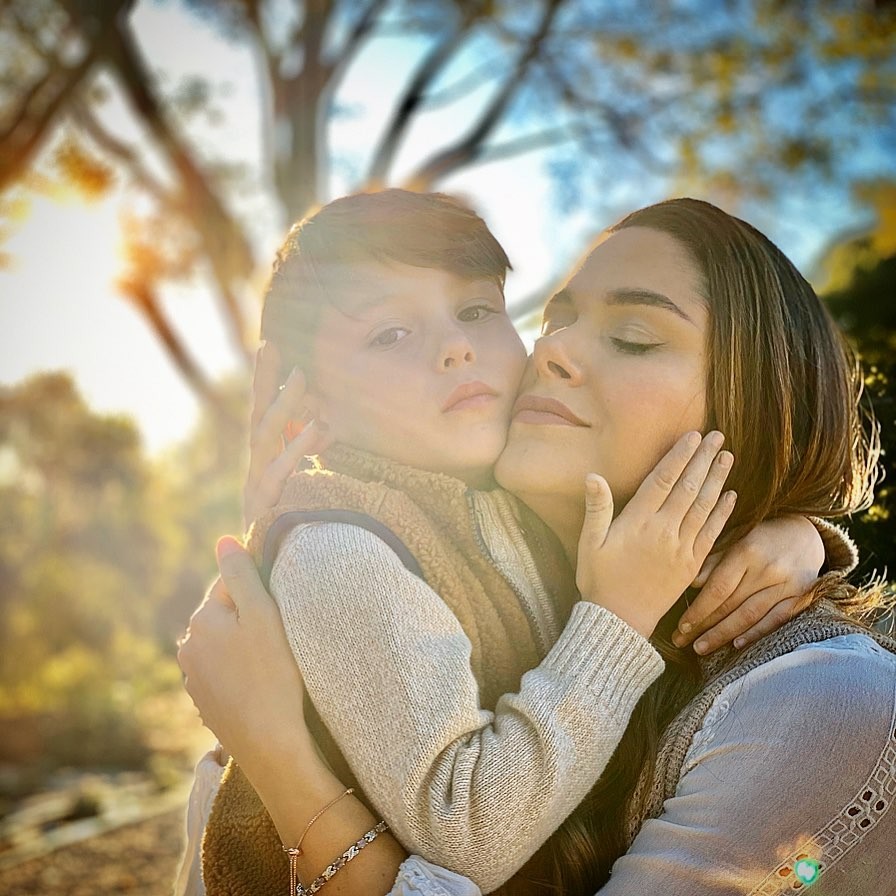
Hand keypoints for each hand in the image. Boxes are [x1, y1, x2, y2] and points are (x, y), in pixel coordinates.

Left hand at [177, 537, 309, 766]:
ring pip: (224, 646)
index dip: (259, 593)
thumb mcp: (263, 614)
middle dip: (249, 620)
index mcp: (201, 620)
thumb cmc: (273, 673)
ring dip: (243, 647)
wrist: (268, 742)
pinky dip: (241, 673)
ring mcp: (195, 679)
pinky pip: (225, 674)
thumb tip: (223, 540)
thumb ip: (242, 574)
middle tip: (282, 638)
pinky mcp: (206, 703)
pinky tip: (261, 684)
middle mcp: (189, 647)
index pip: (230, 587)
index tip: (279, 611)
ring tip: (273, 663)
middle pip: (225, 617)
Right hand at [243, 343, 331, 528]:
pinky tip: (317, 427)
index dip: (267, 383)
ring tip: (300, 376)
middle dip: (264, 382)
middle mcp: (256, 472)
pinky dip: (299, 447)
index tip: (271, 347)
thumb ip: (308, 460)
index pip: (265, 416)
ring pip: (265, 439)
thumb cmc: (292, 538)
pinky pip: (283, 471)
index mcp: (264, 466)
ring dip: (283, 406)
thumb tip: (325, 426)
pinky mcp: (265, 507)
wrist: (266, 586)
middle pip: (258, 418)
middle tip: (272, 346)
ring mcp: (257, 488)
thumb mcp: (301, 493)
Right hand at [576, 431, 735, 638]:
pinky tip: (732, 496)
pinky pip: (712, 534)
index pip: (663, 480)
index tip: (692, 436)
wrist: (618, 620)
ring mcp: (681, 548)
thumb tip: (593, 476)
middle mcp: (664, 531)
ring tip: (726, 457)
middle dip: (703, 460)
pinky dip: (723, 513)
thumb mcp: (589, 543)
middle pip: (689, 488)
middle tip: (717, 436)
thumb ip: (596, 508)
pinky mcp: (691, 565)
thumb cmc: (599, 579)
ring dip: (717, 480)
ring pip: (704, 507)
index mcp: (638, 522)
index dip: (679, 456)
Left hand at [673, 515, 824, 653]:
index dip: (699, 609)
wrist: (806, 534)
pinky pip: (776, 620)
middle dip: (703, 626)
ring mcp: (787, 585)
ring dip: (723, 635)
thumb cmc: (760, 536)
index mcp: (747, 551)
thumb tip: (691, 583)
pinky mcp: (802, 597)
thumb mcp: (734, 538)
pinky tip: (735, 645)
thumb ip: (713, 559)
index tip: (681, 625)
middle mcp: (768, 570)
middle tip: (680, 641)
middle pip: (730, 604)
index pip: (718, 587)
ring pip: (750, 616)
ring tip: (700, 648)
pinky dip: (755, 633)